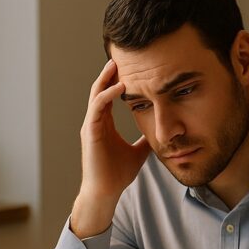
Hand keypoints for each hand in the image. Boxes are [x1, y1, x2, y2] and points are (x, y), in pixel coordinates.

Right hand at [71, 59, 149, 237]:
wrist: (106, 192)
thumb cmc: (118, 174)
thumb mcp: (139, 152)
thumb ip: (145, 140)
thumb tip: (159, 133)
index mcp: (104, 124)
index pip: (110, 96)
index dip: (118, 81)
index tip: (132, 68)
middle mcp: (95, 122)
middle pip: (101, 90)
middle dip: (110, 73)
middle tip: (121, 56)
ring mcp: (90, 126)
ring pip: (96, 94)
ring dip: (106, 79)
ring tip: (117, 64)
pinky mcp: (90, 132)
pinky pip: (97, 108)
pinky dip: (107, 96)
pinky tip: (120, 87)